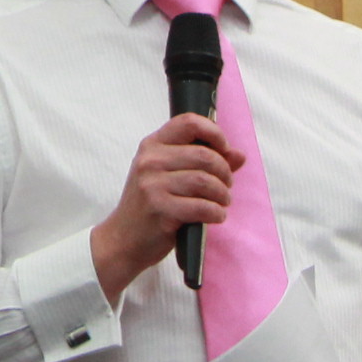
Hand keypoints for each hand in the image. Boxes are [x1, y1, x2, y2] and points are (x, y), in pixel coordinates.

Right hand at [89, 114, 244, 301]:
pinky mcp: (160, 208)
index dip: (214, 132)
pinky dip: (216, 213)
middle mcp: (149, 161)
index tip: (224, 149)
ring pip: (205, 181)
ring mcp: (152, 184)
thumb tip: (239, 155)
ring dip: (222, 195)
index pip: (188, 122)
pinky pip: (202, 207)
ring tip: (221, 202)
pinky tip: (214, 216)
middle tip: (225, 186)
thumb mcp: (169, 176)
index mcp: (152, 146)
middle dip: (224, 172)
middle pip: (204, 155)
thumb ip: (203, 163)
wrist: (123, 238)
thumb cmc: (151, 205)